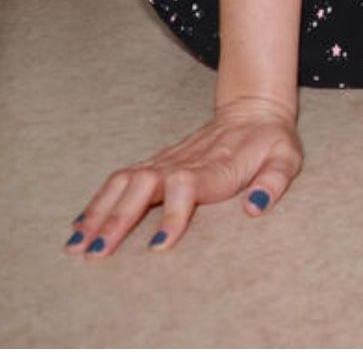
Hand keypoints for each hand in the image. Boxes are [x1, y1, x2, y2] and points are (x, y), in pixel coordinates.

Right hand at [66, 94, 302, 256]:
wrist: (253, 110)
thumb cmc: (270, 141)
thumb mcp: (286, 158)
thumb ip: (274, 181)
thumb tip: (256, 208)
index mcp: (216, 165)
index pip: (186, 186)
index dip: (171, 215)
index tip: (158, 246)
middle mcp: (183, 162)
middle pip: (142, 185)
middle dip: (117, 219)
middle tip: (97, 252)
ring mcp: (165, 161)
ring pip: (123, 181)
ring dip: (98, 211)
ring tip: (76, 245)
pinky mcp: (156, 162)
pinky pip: (120, 179)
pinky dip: (98, 202)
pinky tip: (80, 225)